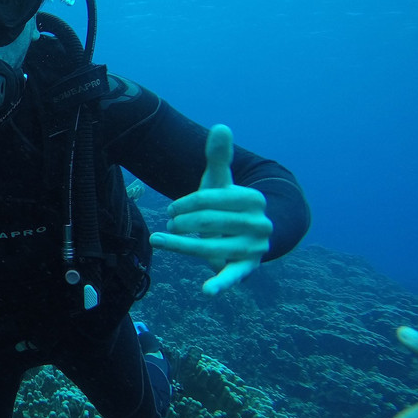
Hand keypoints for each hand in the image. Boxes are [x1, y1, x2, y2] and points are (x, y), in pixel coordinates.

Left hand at [149, 124, 271, 294]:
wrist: (249, 232)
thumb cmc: (228, 203)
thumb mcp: (223, 179)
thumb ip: (219, 155)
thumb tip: (221, 126)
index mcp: (254, 198)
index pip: (210, 198)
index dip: (185, 202)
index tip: (172, 207)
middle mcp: (259, 224)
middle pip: (209, 222)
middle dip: (183, 221)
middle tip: (170, 222)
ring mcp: (253, 248)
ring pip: (210, 247)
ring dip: (181, 245)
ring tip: (158, 238)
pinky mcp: (245, 268)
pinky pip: (233, 277)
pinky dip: (220, 284)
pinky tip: (207, 291)